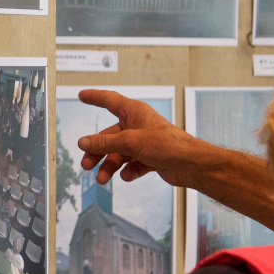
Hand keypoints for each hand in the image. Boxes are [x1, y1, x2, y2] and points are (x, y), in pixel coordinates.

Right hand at [75, 89, 196, 186]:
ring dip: (109, 166)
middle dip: (97, 151)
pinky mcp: (150, 158)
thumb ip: (105, 143)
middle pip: (110, 136)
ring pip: (119, 153)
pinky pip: (132, 164)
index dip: (95, 97)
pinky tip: (127, 175)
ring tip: (103, 179)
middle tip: (87, 163)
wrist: (190, 164)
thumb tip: (84, 142)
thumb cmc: (168, 145)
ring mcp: (144, 143)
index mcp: (134, 112)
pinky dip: (128, 171)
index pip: (110, 100)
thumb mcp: (130, 142)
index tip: (82, 95)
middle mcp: (138, 126)